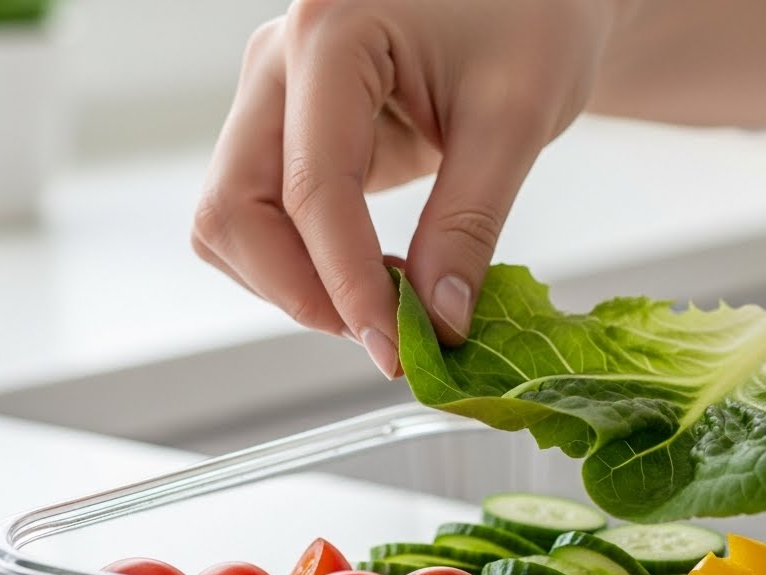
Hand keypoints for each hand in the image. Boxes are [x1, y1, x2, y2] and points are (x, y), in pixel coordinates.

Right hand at [190, 0, 621, 377]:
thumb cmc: (533, 17)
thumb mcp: (517, 118)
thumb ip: (470, 225)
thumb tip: (436, 324)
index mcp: (331, 34)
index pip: (313, 188)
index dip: (348, 284)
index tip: (395, 350)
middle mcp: (278, 60)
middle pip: (236, 208)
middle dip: (301, 290)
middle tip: (384, 338)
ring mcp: (273, 93)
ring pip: (231, 219)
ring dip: (293, 282)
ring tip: (384, 304)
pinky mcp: (287, 126)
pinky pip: (261, 214)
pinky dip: (301, 261)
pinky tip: (371, 272)